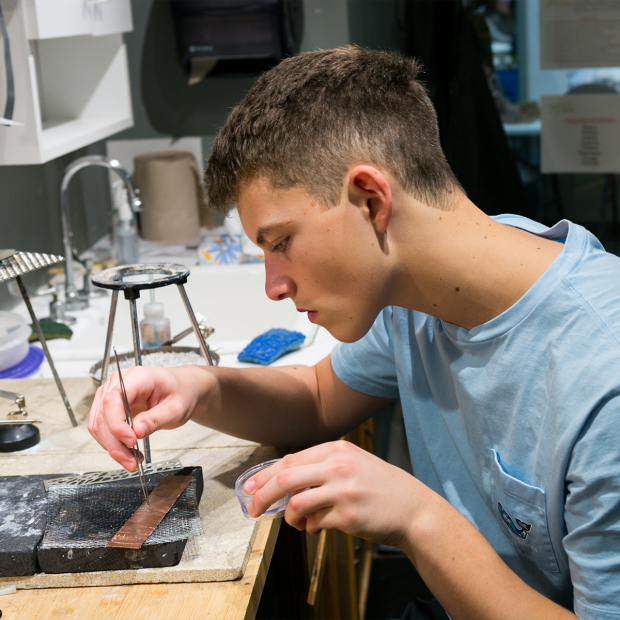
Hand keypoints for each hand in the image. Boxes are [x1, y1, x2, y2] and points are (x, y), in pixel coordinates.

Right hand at [88, 366, 202, 469]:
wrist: (181, 389)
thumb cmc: (180, 393)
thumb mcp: (176, 409)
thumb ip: (156, 419)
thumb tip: (137, 431)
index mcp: (138, 377)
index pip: (114, 399)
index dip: (117, 423)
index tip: (130, 441)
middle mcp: (119, 381)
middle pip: (102, 415)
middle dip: (114, 443)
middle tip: (131, 461)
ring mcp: (111, 392)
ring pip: (98, 424)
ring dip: (111, 446)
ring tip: (131, 459)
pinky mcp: (110, 405)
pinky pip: (102, 426)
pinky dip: (111, 442)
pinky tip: (127, 451)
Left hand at [244, 440, 424, 546]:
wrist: (412, 508)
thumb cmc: (378, 486)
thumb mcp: (352, 463)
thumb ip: (321, 467)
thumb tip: (281, 481)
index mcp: (337, 449)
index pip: (289, 460)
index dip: (265, 475)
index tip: (250, 487)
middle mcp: (339, 466)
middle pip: (285, 478)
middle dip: (262, 495)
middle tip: (252, 509)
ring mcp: (343, 490)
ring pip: (296, 503)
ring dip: (289, 517)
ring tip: (296, 522)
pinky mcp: (348, 515)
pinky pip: (314, 523)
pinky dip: (309, 527)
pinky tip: (317, 527)